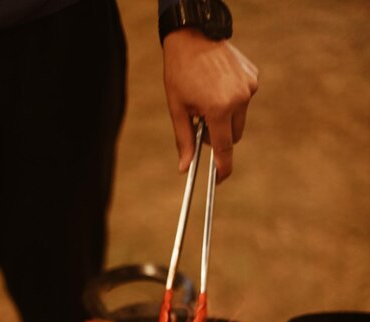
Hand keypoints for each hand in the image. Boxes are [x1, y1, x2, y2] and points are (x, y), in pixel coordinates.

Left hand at [162, 28, 258, 182]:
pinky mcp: (253, 78)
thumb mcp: (177, 108)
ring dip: (226, 117)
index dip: (223, 168)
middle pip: (233, 136)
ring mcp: (248, 87)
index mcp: (219, 109)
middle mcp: (238, 99)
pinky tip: (219, 84)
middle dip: (219, 135)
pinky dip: (233, 100)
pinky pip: (244, 100)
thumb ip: (183, 140)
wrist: (193, 34)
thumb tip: (184, 169)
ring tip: (209, 98)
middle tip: (201, 121)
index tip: (219, 179)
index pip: (224, 149)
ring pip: (239, 119)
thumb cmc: (180, 72)